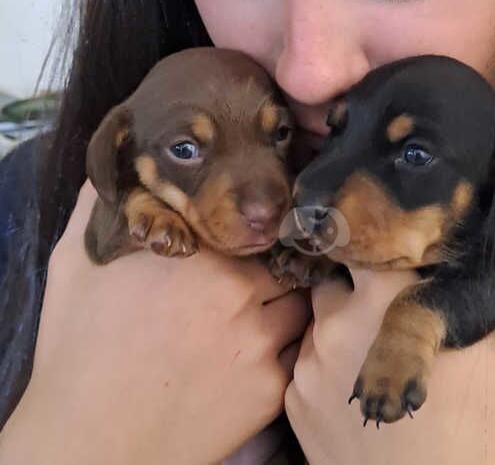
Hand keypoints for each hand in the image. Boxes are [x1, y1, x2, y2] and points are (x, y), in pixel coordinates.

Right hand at [0, 182, 309, 464]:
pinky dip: (282, 354)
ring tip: (257, 324)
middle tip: (253, 290)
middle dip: (272, 275)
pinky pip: (295, 357)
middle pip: (282, 269)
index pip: (252, 231)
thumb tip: (113, 177)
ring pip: (298, 310)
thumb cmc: (78, 351)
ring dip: (284, 312)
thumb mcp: (76, 266)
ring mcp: (260, 343)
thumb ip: (97, 210)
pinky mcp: (270, 390)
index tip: (245, 249)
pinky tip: (253, 362)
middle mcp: (239, 294)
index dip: (250, 240)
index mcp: (199, 258)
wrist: (93, 439)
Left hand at [286, 221, 494, 463]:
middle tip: (401, 312)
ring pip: (321, 319)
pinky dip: (330, 364)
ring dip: (346, 324)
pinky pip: (307, 362)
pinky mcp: (294, 403)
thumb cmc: (488, 437)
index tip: (410, 259)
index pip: (370, 238)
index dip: (391, 242)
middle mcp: (332, 325)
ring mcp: (307, 367)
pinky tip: (365, 386)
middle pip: (341, 277)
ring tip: (385, 353)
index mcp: (382, 299)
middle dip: (366, 284)